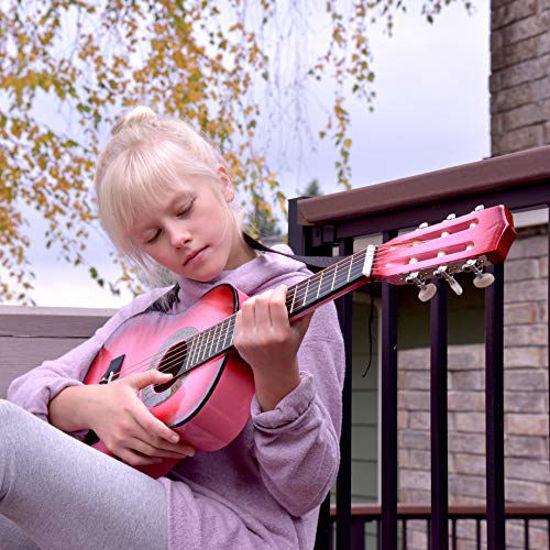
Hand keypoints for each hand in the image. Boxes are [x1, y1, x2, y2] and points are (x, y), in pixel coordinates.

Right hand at [85, 370, 194, 466]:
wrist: (88, 406)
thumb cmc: (112, 392)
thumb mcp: (131, 380)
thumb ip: (151, 376)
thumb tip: (170, 376)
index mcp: (131, 409)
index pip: (150, 425)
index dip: (165, 433)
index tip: (178, 438)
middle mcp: (125, 426)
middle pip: (153, 442)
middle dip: (174, 448)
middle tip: (190, 450)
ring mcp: (120, 439)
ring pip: (147, 452)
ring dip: (166, 455)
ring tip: (181, 455)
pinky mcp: (115, 448)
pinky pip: (134, 459)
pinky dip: (149, 461)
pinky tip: (160, 458)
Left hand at [233, 284, 312, 409]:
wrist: (273, 370)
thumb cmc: (289, 347)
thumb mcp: (300, 332)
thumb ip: (307, 312)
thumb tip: (312, 291)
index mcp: (281, 335)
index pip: (276, 303)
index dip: (279, 291)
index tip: (283, 288)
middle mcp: (263, 338)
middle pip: (261, 301)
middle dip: (268, 293)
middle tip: (274, 294)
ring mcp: (248, 340)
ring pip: (248, 305)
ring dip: (257, 299)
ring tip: (264, 301)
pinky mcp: (238, 341)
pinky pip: (239, 315)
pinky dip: (248, 310)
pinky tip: (256, 312)